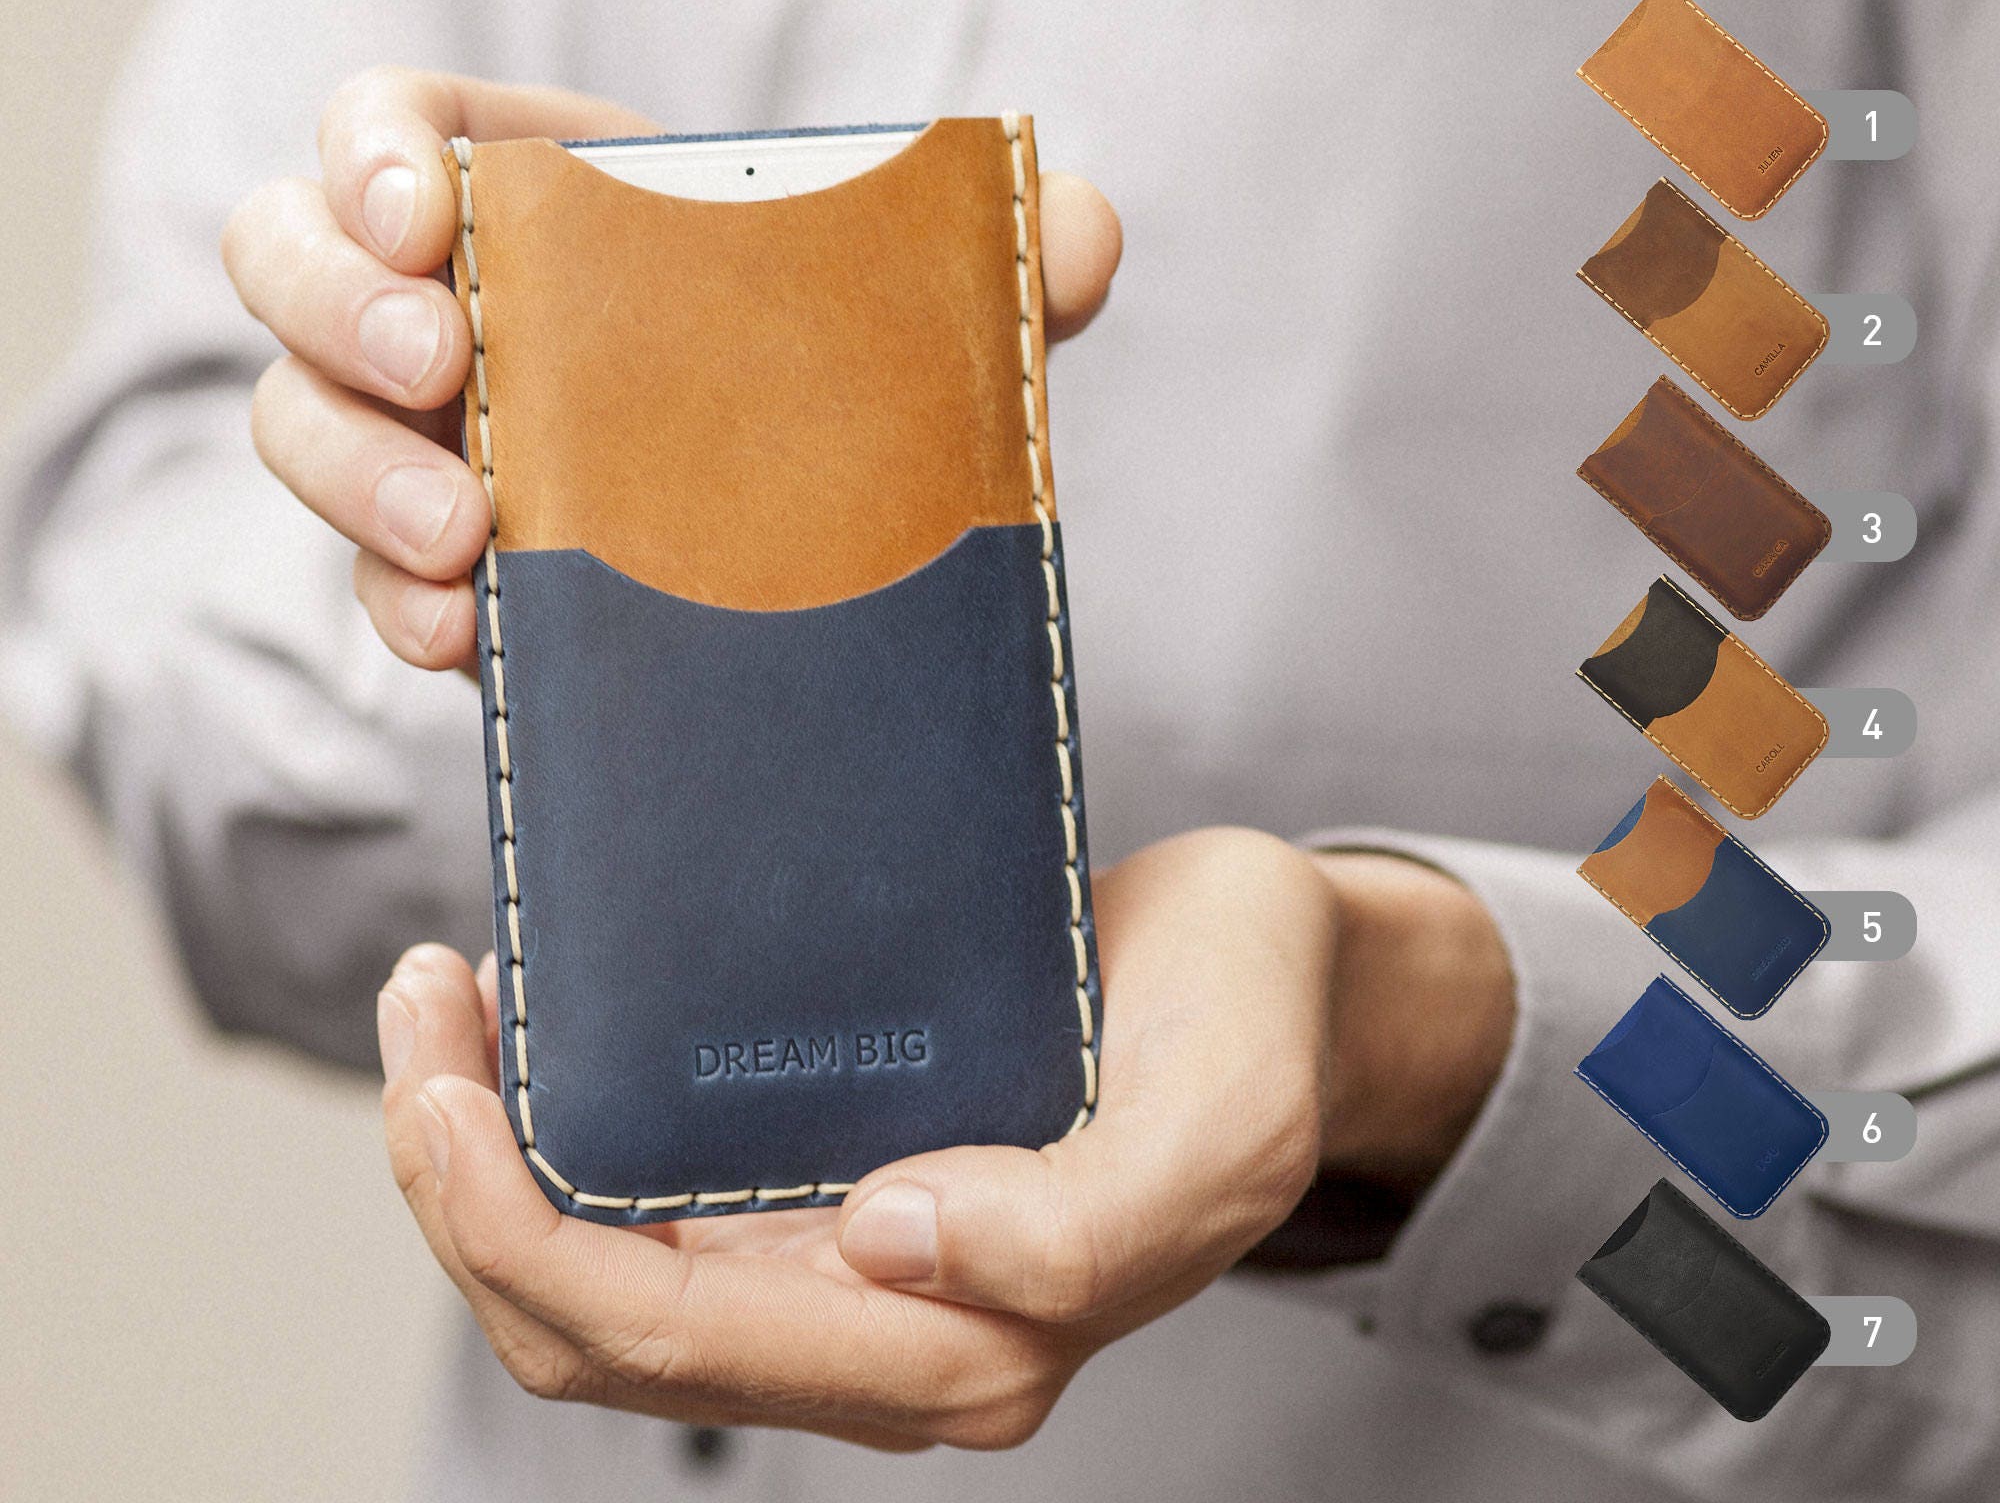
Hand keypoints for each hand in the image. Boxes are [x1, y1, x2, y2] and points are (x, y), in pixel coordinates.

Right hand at [222, 68, 1122, 671]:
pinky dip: (401, 607)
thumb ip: (995, 263)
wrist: (820, 545)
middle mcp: (450, 310)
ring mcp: (430, 445)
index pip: (387, 126)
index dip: (367, 150)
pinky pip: (373, 579)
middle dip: (337, 310)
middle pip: (287, 265)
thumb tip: (1084, 235)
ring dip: (358, 479)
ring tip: (470, 535)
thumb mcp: (916, 315)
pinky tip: (469, 638)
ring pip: (304, 430)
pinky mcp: (450, 574)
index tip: (431, 211)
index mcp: (535, 195)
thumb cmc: (837, 380)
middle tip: (447, 364)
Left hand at [377, 828, 1514, 1447]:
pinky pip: (648, 1212)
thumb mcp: (1221, 1117)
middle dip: (460, 1188)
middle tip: (423, 1014)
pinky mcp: (833, 1200)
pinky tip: (539, 1034)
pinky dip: (558, 1137)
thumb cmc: (1253, 1029)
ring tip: (445, 1011)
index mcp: (965, 1350)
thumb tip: (888, 1244)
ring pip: (597, 1283)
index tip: (450, 1083)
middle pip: (591, 1329)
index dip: (514, 1231)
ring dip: (484, 1167)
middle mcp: (883, 1337)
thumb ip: (1084, 1224)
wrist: (1271, 974)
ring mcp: (847, 1278)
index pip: (664, 1339)